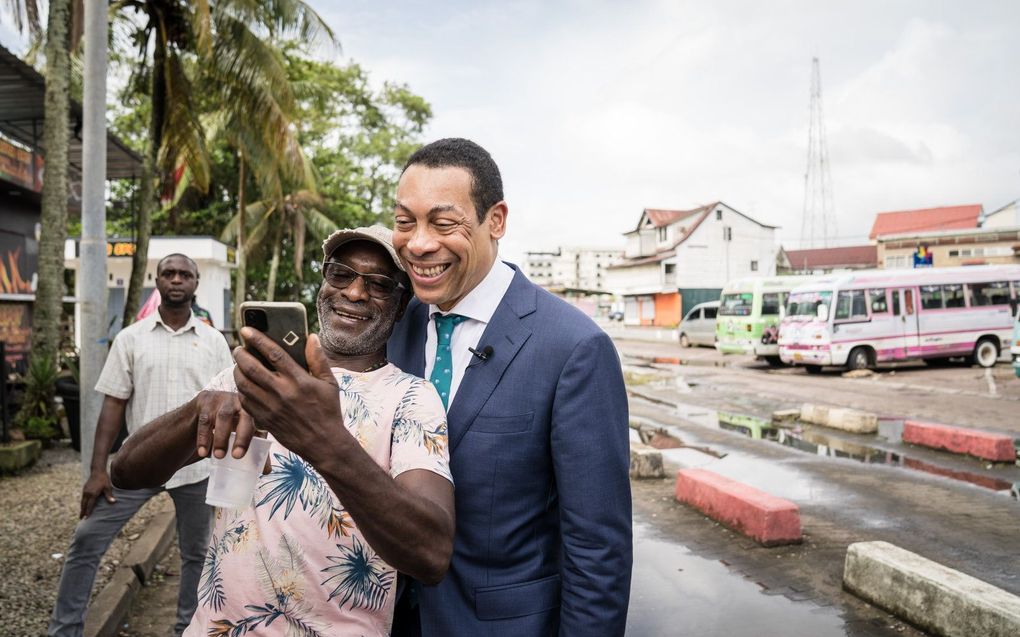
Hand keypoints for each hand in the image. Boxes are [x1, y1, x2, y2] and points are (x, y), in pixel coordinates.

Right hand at [80, 469, 114, 518]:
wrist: (97, 471)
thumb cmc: (104, 479)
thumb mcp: (108, 487)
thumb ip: (109, 495)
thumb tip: (114, 502)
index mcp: (93, 494)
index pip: (90, 505)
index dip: (88, 512)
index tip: (86, 518)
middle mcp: (87, 493)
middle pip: (84, 504)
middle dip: (82, 512)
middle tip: (81, 519)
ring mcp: (85, 491)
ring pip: (82, 501)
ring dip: (82, 508)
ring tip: (81, 514)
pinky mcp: (84, 489)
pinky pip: (83, 498)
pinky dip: (83, 503)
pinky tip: (84, 505)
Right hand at [193, 390, 257, 459]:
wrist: (196, 415)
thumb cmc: (224, 427)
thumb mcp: (239, 436)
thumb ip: (254, 450)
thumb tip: (266, 471)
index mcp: (253, 409)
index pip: (261, 421)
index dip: (261, 436)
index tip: (257, 451)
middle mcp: (240, 401)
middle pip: (246, 415)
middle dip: (243, 435)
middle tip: (237, 456)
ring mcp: (222, 398)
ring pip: (224, 416)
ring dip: (222, 437)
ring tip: (218, 456)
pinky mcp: (205, 400)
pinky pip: (205, 420)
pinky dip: (204, 437)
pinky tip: (203, 452)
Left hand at [232, 328, 344, 465]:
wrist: (323, 443)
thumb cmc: (328, 410)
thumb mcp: (329, 383)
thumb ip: (318, 359)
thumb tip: (311, 337)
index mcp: (299, 380)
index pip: (273, 354)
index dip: (257, 339)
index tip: (247, 330)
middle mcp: (282, 392)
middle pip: (251, 367)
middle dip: (240, 354)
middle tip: (238, 348)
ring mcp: (271, 407)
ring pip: (244, 384)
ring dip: (237, 371)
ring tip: (238, 365)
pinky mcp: (265, 419)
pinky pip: (245, 402)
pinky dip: (241, 390)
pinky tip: (244, 385)